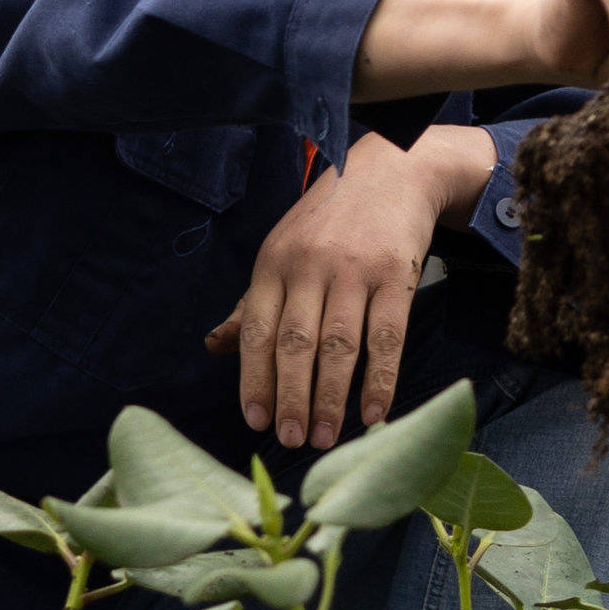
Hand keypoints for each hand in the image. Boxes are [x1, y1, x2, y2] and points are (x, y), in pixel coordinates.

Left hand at [206, 129, 478, 449]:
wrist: (393, 169)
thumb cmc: (330, 222)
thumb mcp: (281, 251)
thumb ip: (251, 304)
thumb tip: (212, 347)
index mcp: (273, 264)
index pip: (257, 331)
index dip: (254, 379)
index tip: (254, 421)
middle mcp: (309, 267)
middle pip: (295, 343)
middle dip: (290, 397)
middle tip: (290, 440)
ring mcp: (354, 270)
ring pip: (338, 345)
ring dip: (330, 398)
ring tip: (325, 437)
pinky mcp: (396, 274)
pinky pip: (387, 336)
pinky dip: (380, 379)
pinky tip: (373, 413)